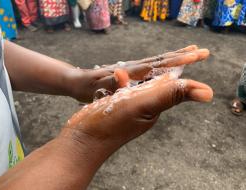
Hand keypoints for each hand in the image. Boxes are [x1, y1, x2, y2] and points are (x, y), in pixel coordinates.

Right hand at [62, 60, 212, 159]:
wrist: (81, 140)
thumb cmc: (110, 124)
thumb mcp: (143, 105)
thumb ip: (169, 95)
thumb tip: (208, 92)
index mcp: (154, 106)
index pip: (173, 84)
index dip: (181, 68)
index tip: (194, 53)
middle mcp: (144, 106)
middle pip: (159, 83)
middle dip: (167, 68)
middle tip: (178, 56)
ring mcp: (128, 107)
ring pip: (141, 85)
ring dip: (145, 73)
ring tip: (150, 65)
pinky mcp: (113, 107)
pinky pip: (125, 90)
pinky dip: (125, 81)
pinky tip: (120, 76)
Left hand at [72, 45, 208, 101]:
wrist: (76, 81)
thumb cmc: (86, 87)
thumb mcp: (97, 88)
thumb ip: (111, 83)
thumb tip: (123, 76)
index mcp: (130, 72)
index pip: (157, 65)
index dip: (176, 61)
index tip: (195, 55)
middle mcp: (133, 68)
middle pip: (161, 60)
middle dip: (181, 56)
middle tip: (201, 51)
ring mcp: (132, 69)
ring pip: (157, 62)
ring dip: (174, 58)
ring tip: (189, 54)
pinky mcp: (129, 73)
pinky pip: (151, 68)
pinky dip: (163, 66)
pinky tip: (167, 68)